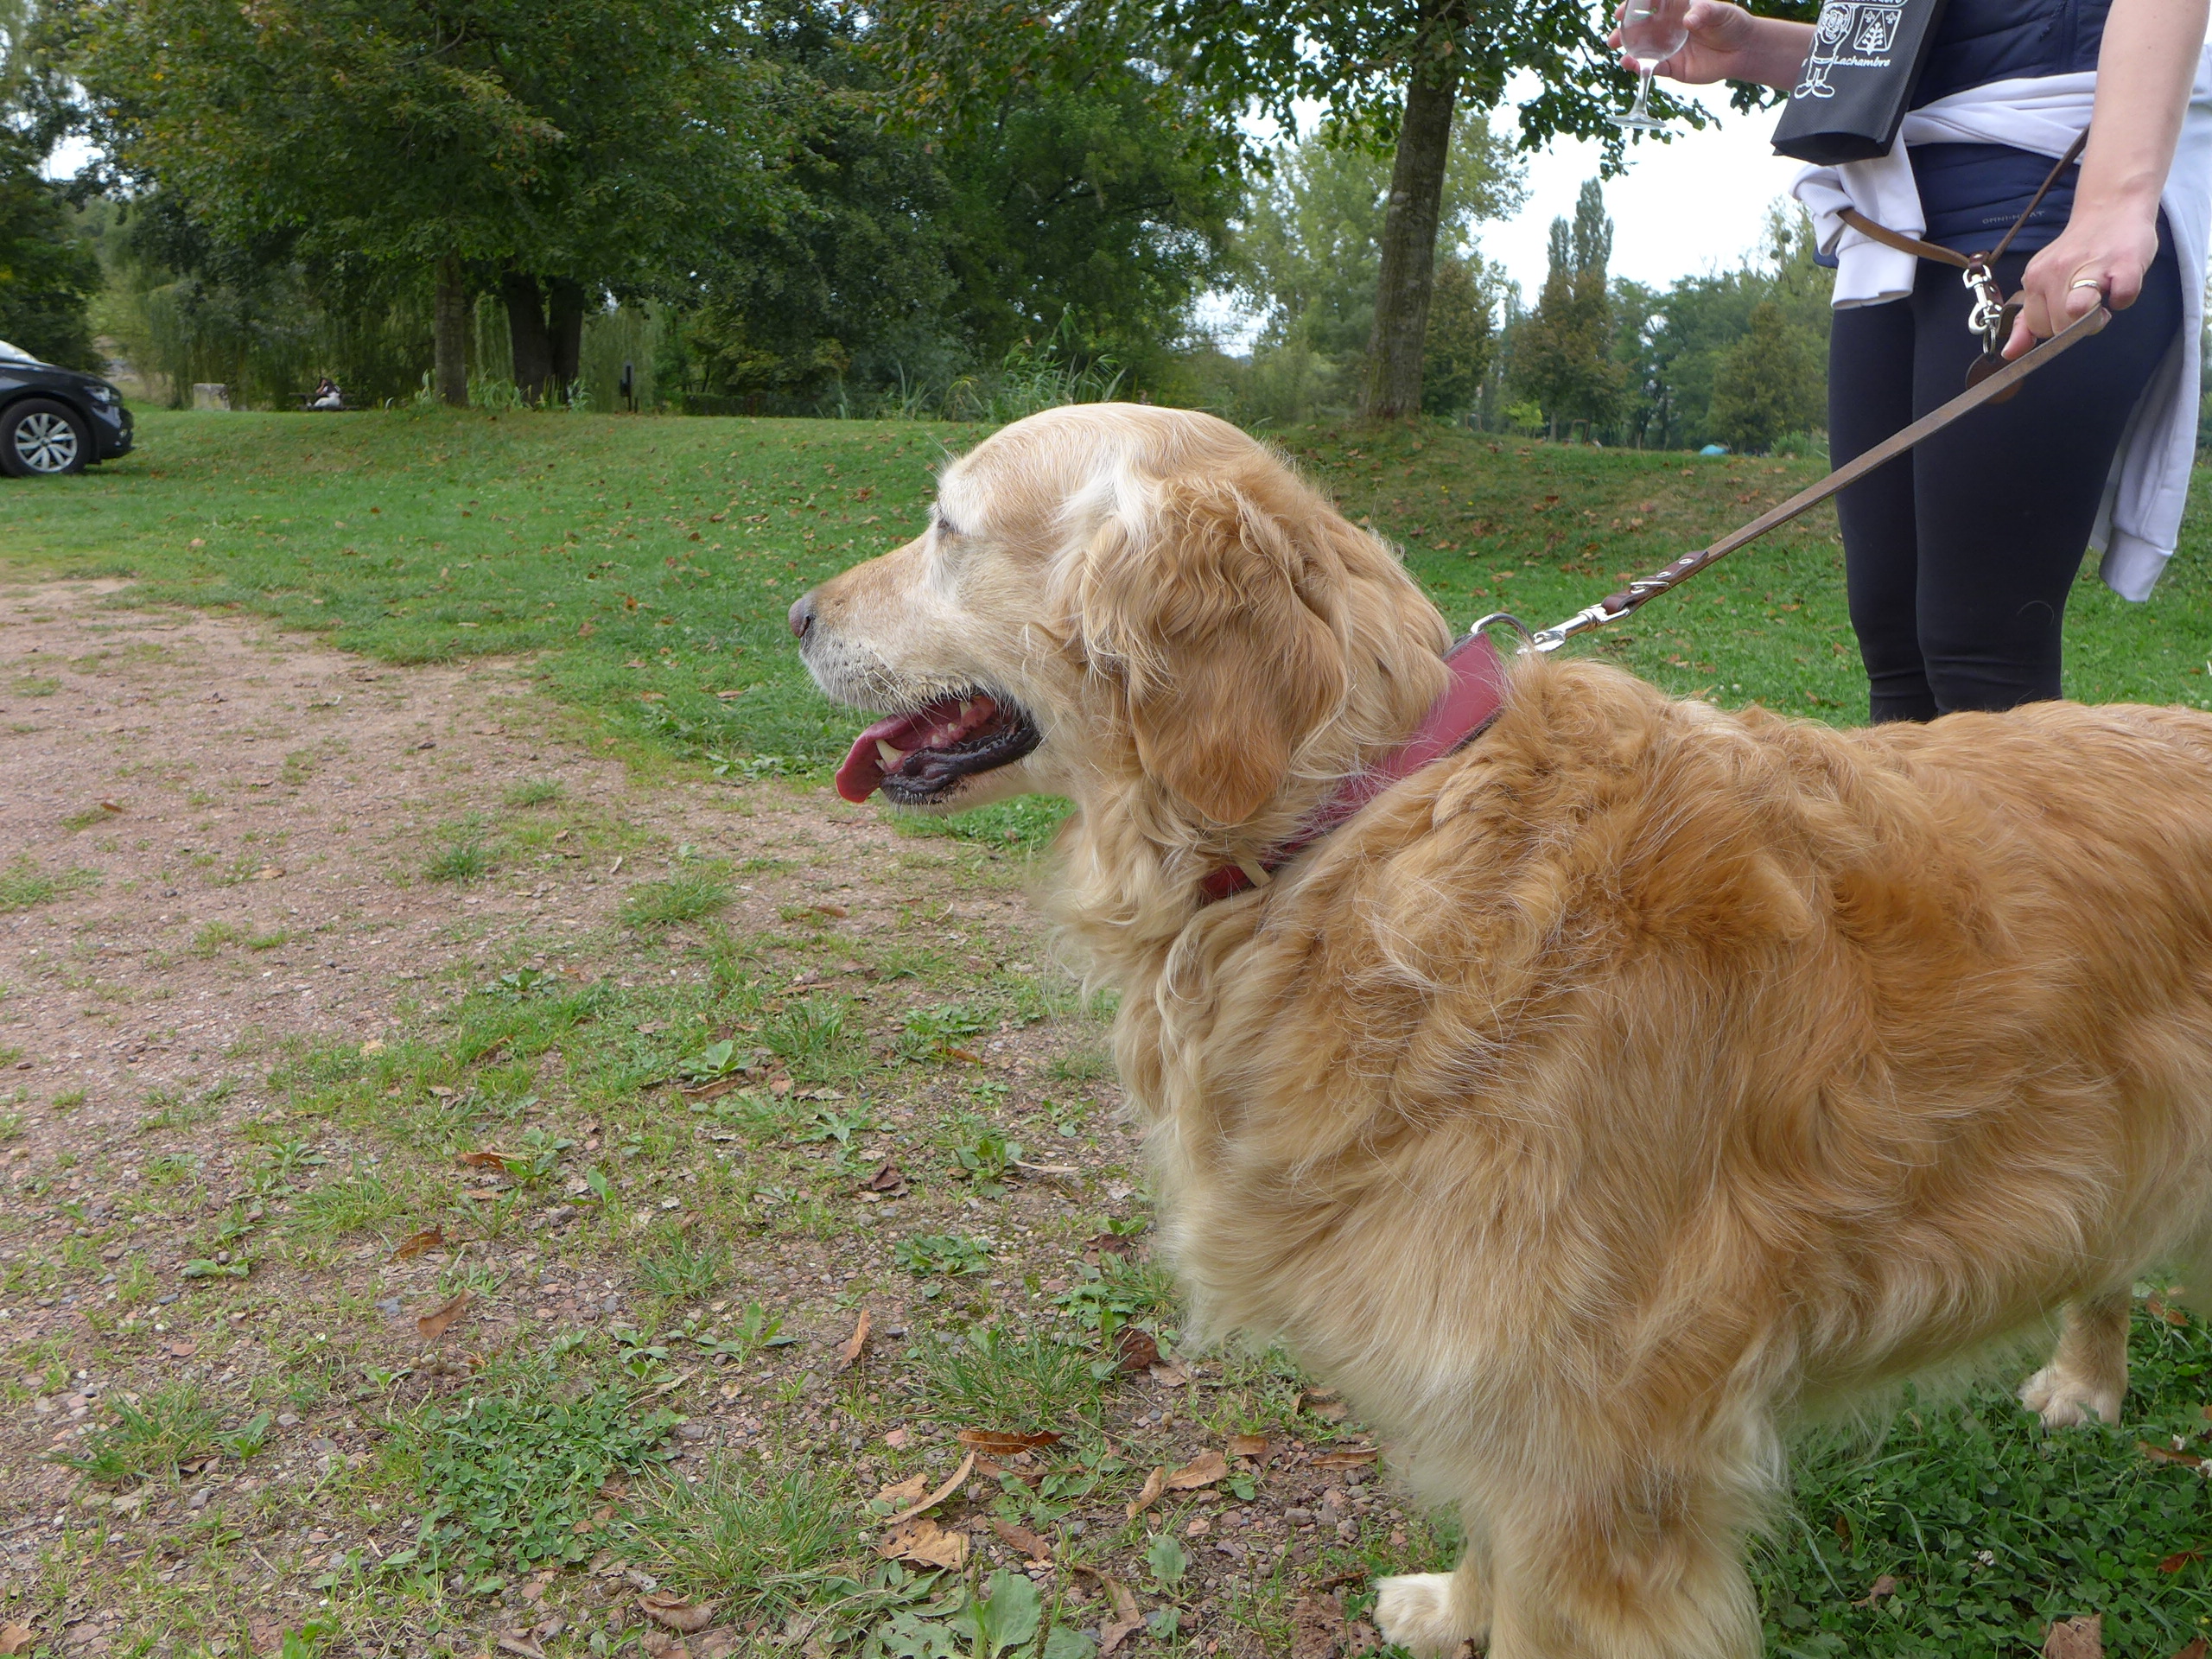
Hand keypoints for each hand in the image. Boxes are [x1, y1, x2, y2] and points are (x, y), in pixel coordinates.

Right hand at [1613, 0, 1780, 85]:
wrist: (1742, 50)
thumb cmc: (1731, 23)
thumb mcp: (1720, 12)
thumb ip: (1704, 12)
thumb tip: (1688, 20)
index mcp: (1674, 10)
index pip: (1649, 6)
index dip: (1633, 8)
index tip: (1621, 11)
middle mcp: (1667, 29)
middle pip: (1639, 30)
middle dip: (1622, 34)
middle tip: (1612, 38)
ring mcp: (1668, 49)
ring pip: (1642, 51)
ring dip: (1628, 53)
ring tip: (1621, 55)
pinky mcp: (1673, 67)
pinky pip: (1654, 69)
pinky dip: (1643, 69)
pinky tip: (1634, 67)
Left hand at [2003, 205, 2160, 356]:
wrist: (2112, 207)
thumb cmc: (2080, 251)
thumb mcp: (2043, 282)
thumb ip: (2027, 320)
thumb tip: (2011, 353)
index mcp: (2036, 277)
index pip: (2037, 326)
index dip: (2056, 327)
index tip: (2068, 313)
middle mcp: (2056, 270)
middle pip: (2058, 326)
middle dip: (2076, 326)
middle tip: (2089, 305)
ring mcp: (2090, 265)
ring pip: (2077, 312)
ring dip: (2093, 319)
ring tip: (2102, 302)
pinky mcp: (2125, 263)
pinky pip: (2123, 297)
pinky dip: (2124, 299)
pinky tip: (2120, 285)